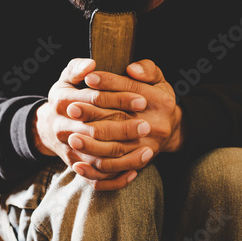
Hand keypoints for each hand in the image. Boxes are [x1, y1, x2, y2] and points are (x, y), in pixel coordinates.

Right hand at [32, 58, 154, 190]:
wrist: (50, 124)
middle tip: (147, 126)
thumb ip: (78, 67)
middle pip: (95, 131)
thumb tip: (91, 65)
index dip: (119, 99)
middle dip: (123, 129)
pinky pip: (95, 177)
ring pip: (96, 158)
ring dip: (123, 158)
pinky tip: (134, 172)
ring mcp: (68, 148)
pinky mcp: (74, 164)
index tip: (142, 100)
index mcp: (61, 100)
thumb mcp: (68, 76)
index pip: (94, 99)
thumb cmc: (68, 95)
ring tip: (147, 152)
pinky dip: (114, 179)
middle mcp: (61, 127)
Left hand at [68, 59, 183, 178]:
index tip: (87, 78)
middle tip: (71, 108)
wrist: (171, 129)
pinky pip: (116, 171)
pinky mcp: (138, 163)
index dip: (108, 82)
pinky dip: (96, 170)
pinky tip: (78, 164)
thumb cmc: (154, 98)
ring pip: (116, 149)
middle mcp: (156, 125)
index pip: (131, 89)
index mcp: (160, 100)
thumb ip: (147, 69)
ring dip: (91, 145)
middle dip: (93, 114)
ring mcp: (148, 147)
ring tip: (71, 137)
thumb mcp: (157, 79)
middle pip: (120, 120)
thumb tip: (132, 69)